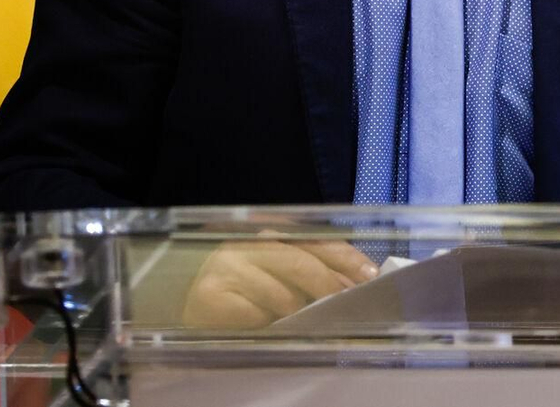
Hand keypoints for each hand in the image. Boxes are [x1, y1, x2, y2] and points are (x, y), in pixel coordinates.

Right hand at [182, 238, 378, 327]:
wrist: (188, 309)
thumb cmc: (241, 294)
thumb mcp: (278, 275)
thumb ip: (311, 272)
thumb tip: (357, 283)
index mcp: (267, 233)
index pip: (317, 239)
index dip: (346, 257)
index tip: (371, 276)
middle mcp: (245, 243)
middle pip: (300, 262)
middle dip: (330, 287)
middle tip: (349, 305)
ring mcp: (225, 268)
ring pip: (281, 295)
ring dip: (299, 314)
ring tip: (307, 323)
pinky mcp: (209, 297)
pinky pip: (254, 317)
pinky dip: (266, 326)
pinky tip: (266, 327)